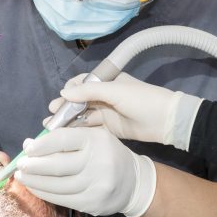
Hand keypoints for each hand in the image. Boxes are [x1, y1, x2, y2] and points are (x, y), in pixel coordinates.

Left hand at [14, 126, 155, 216]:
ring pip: (57, 185)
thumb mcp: (94, 138)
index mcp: (97, 140)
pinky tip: (35, 188)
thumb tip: (30, 144)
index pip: (62, 140)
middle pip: (57, 165)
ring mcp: (96, 185)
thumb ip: (64, 138)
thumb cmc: (108, 154)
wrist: (134, 183)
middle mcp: (98, 162)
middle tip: (19, 165)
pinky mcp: (92, 203)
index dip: (41, 145)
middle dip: (33, 166)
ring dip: (35, 181)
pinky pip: (62, 199)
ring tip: (22, 177)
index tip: (27, 148)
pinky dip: (45, 193)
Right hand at [52, 72, 202, 150]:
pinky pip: (91, 127)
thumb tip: (64, 92)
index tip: (58, 102)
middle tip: (50, 118)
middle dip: (64, 108)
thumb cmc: (141, 100)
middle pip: (80, 101)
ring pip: (83, 115)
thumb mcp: (115, 91)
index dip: (69, 92)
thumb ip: (89, 91)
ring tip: (53, 129)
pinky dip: (79, 130)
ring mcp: (108, 112)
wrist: (166, 120)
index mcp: (108, 81)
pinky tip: (67, 135)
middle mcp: (105, 95)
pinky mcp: (111, 128)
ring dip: (69, 120)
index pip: (82, 83)